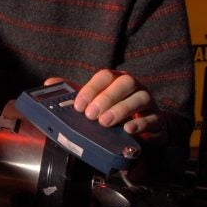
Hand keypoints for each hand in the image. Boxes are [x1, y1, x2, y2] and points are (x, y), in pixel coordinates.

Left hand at [46, 69, 166, 143]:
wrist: (141, 127)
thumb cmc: (114, 110)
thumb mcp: (94, 101)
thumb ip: (74, 92)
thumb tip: (49, 83)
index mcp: (116, 79)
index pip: (105, 76)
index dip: (91, 89)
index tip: (78, 106)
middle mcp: (133, 87)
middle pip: (125, 83)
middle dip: (106, 98)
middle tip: (91, 116)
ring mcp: (147, 101)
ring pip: (140, 98)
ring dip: (121, 110)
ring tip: (106, 123)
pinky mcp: (157, 119)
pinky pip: (152, 118)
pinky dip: (140, 123)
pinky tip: (128, 130)